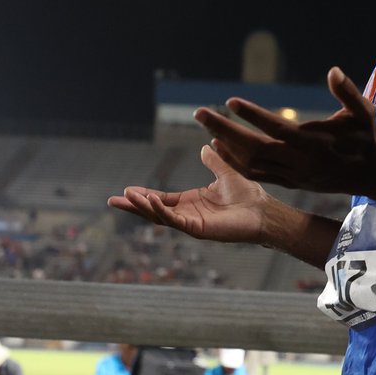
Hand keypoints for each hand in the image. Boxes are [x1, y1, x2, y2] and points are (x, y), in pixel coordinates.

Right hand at [107, 143, 273, 241]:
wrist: (262, 210)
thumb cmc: (247, 196)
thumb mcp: (225, 172)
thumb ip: (214, 161)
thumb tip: (207, 145)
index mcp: (191, 202)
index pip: (161, 199)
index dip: (143, 195)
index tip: (126, 190)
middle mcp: (188, 214)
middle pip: (154, 210)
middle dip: (133, 206)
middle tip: (112, 201)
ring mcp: (192, 223)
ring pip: (161, 216)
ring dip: (143, 207)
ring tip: (127, 197)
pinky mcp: (199, 229)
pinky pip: (175, 221)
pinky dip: (162, 212)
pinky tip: (151, 201)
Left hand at [195, 67, 375, 193]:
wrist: (373, 174)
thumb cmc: (367, 136)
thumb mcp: (364, 111)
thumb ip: (348, 92)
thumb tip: (333, 71)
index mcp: (315, 142)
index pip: (277, 128)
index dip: (252, 116)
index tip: (230, 101)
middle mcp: (300, 161)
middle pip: (254, 148)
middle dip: (225, 130)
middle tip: (199, 113)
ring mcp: (294, 175)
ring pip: (251, 164)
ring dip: (226, 147)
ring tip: (207, 128)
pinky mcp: (291, 182)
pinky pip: (256, 176)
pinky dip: (235, 164)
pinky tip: (220, 149)